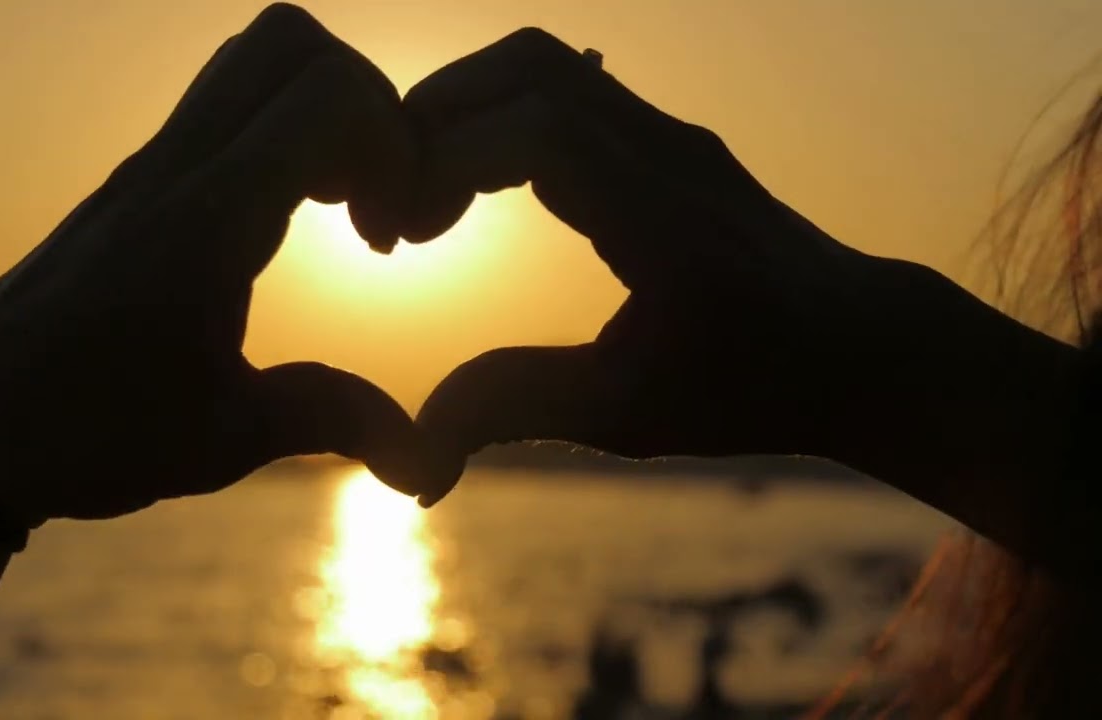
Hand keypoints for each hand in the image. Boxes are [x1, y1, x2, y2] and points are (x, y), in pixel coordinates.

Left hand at [0, 4, 428, 527]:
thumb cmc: (86, 437)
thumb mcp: (226, 441)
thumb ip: (337, 421)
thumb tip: (430, 463)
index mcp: (206, 222)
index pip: (328, 98)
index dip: (395, 150)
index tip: (389, 241)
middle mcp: (174, 170)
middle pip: (290, 41)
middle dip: (365, 104)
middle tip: (373, 199)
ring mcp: (148, 166)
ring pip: (252, 58)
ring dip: (319, 109)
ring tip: (337, 205)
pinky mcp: (135, 182)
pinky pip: (222, 103)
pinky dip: (279, 131)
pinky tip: (283, 221)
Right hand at [405, 28, 890, 504]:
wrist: (859, 344)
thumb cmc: (756, 385)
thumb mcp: (630, 413)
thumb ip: (519, 408)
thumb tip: (417, 445)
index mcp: (661, 214)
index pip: (531, 129)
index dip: (442, 163)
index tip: (401, 237)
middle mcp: (666, 150)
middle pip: (526, 68)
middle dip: (435, 119)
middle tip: (394, 206)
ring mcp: (669, 133)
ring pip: (544, 65)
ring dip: (465, 110)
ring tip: (425, 192)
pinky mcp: (665, 137)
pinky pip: (566, 88)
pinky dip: (502, 116)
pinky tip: (480, 185)